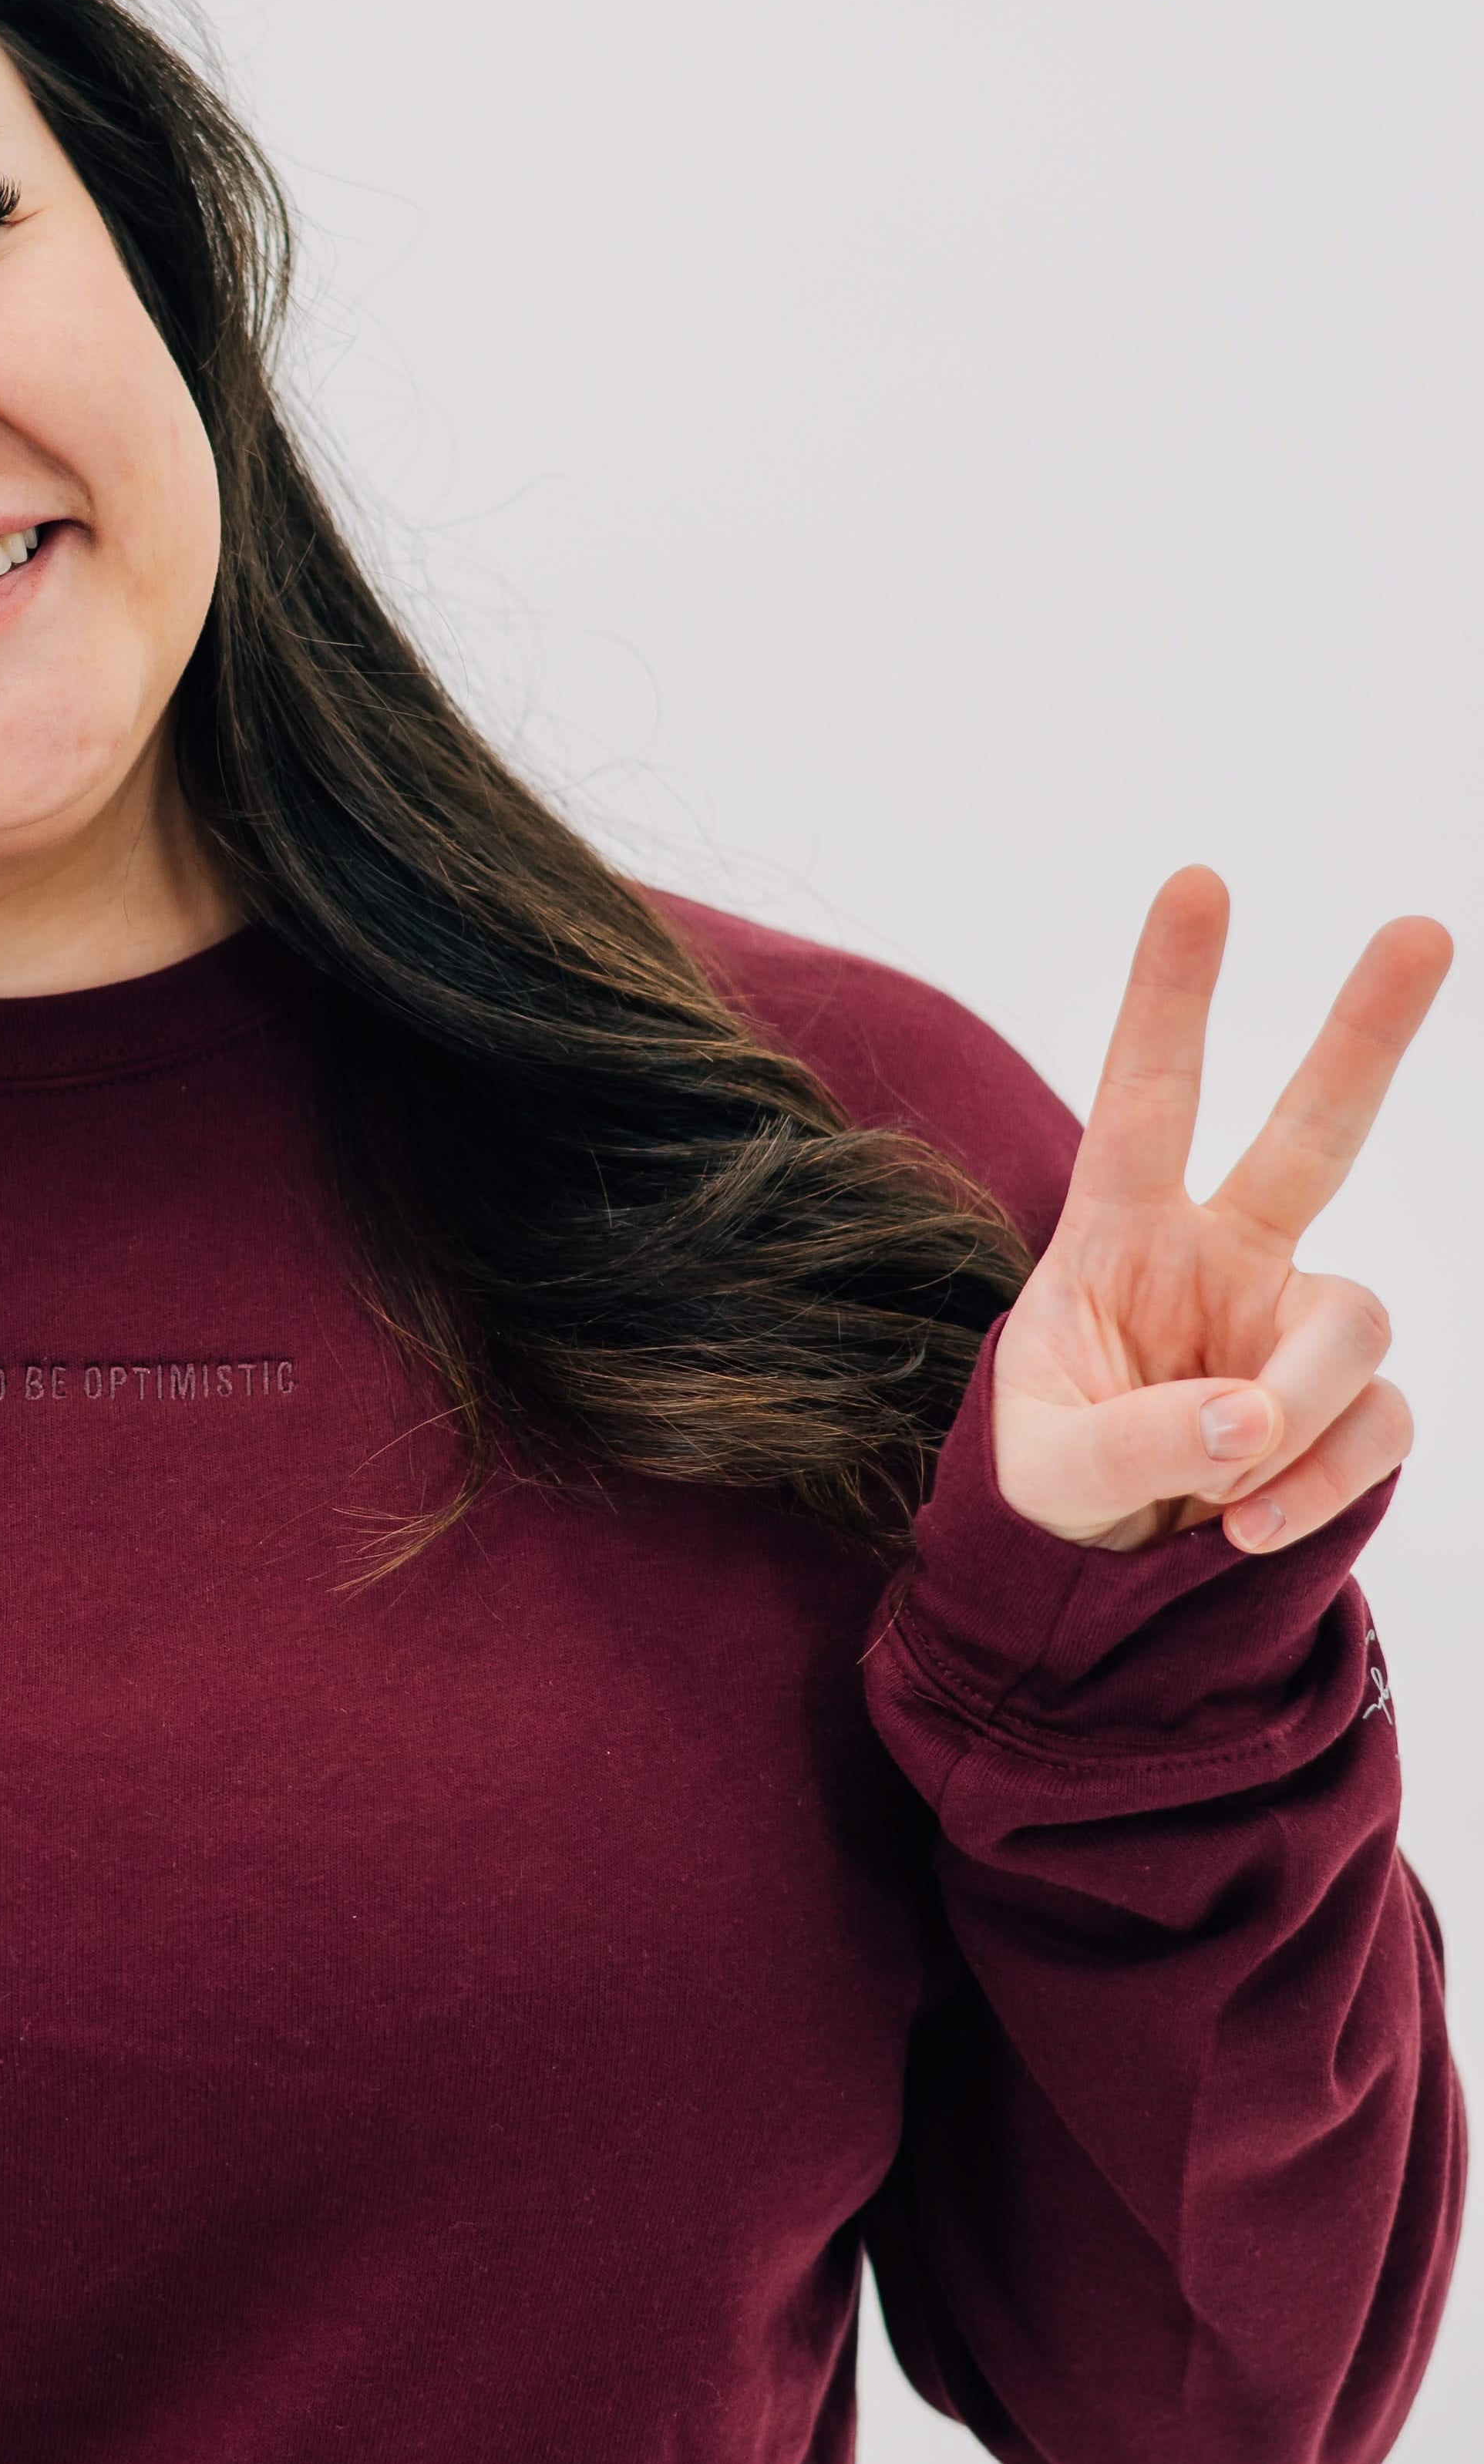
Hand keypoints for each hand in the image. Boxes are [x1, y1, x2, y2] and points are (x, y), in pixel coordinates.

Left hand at [992, 868, 1451, 1554]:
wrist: (1099, 1581)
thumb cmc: (1049, 1494)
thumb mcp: (1043, 1475)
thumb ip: (1133, 1445)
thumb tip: (1251, 1423)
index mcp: (1118, 1235)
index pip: (1145, 1099)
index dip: (1171, 997)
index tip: (1197, 883)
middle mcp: (1221, 1255)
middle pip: (1312, 1132)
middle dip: (1366, 1035)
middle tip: (1420, 931)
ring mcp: (1291, 1325)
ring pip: (1354, 1324)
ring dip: (1298, 1412)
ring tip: (1216, 1492)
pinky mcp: (1347, 1404)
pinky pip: (1377, 1424)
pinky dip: (1321, 1485)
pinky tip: (1250, 1527)